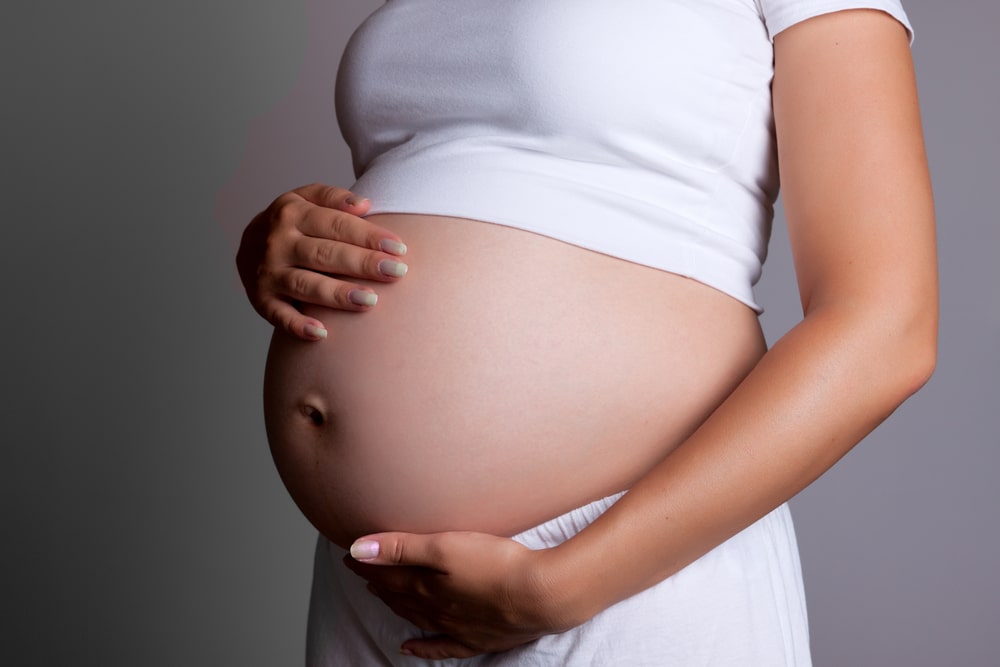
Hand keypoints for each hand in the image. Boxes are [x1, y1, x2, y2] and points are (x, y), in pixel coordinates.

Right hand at [236, 183, 407, 340]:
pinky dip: (297, 326)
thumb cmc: (293, 223)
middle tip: (396, 272)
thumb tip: (364, 204)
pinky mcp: (262, 300)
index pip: (336, 224)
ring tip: (370, 301)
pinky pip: (280, 316)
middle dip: (362, 263)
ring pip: (306, 285)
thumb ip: (333, 197)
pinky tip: (321, 334)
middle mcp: (278, 243)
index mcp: (292, 213)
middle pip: (325, 254)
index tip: (399, 249)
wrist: (247, 245)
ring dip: (337, 294)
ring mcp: (269, 273)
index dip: (368, 236)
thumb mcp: (305, 198)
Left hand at [344, 531, 576, 659]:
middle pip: (399, 597)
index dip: (367, 565)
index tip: (350, 556)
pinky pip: (442, 647)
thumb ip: (401, 548)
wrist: (540, 594)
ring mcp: (457, 628)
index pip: (387, 576)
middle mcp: (436, 611)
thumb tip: (357, 550)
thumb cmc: (496, 564)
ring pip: (416, 619)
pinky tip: (410, 646)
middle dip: (378, 582)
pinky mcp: (479, 638)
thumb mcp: (445, 546)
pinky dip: (423, 647)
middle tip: (362, 571)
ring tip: (380, 597)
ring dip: (395, 607)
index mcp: (426, 587)